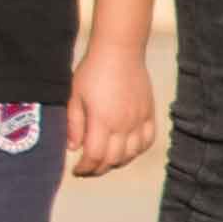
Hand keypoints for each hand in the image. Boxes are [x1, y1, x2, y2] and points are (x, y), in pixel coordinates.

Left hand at [69, 45, 159, 178]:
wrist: (119, 51)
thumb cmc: (92, 71)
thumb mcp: (74, 95)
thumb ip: (74, 123)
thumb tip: (73, 148)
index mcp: (102, 120)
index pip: (95, 156)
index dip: (85, 168)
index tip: (76, 170)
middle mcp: (124, 123)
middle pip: (113, 159)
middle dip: (98, 169)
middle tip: (87, 169)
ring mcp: (139, 119)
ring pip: (132, 154)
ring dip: (117, 162)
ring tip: (104, 161)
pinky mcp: (149, 113)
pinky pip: (147, 141)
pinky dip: (136, 151)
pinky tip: (126, 150)